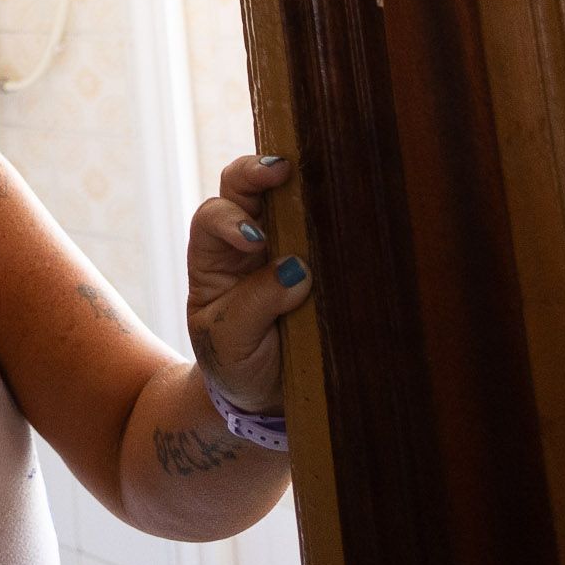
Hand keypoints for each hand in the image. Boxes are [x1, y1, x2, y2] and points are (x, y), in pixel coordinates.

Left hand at [185, 153, 311, 414]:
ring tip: (323, 182)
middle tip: (281, 171)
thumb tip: (297, 268)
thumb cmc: (237, 364)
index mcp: (213, 258)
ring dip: (302, 184)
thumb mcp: (231, 343)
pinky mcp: (320, 261)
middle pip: (242, 187)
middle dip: (257, 171)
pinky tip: (353, 214)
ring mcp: (284, 246)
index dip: (230, 220)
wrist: (268, 394)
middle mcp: (246, 241)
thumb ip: (255, 305)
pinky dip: (335, 216)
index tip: (255, 239)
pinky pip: (324, 230)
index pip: (211, 218)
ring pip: (286, 198)